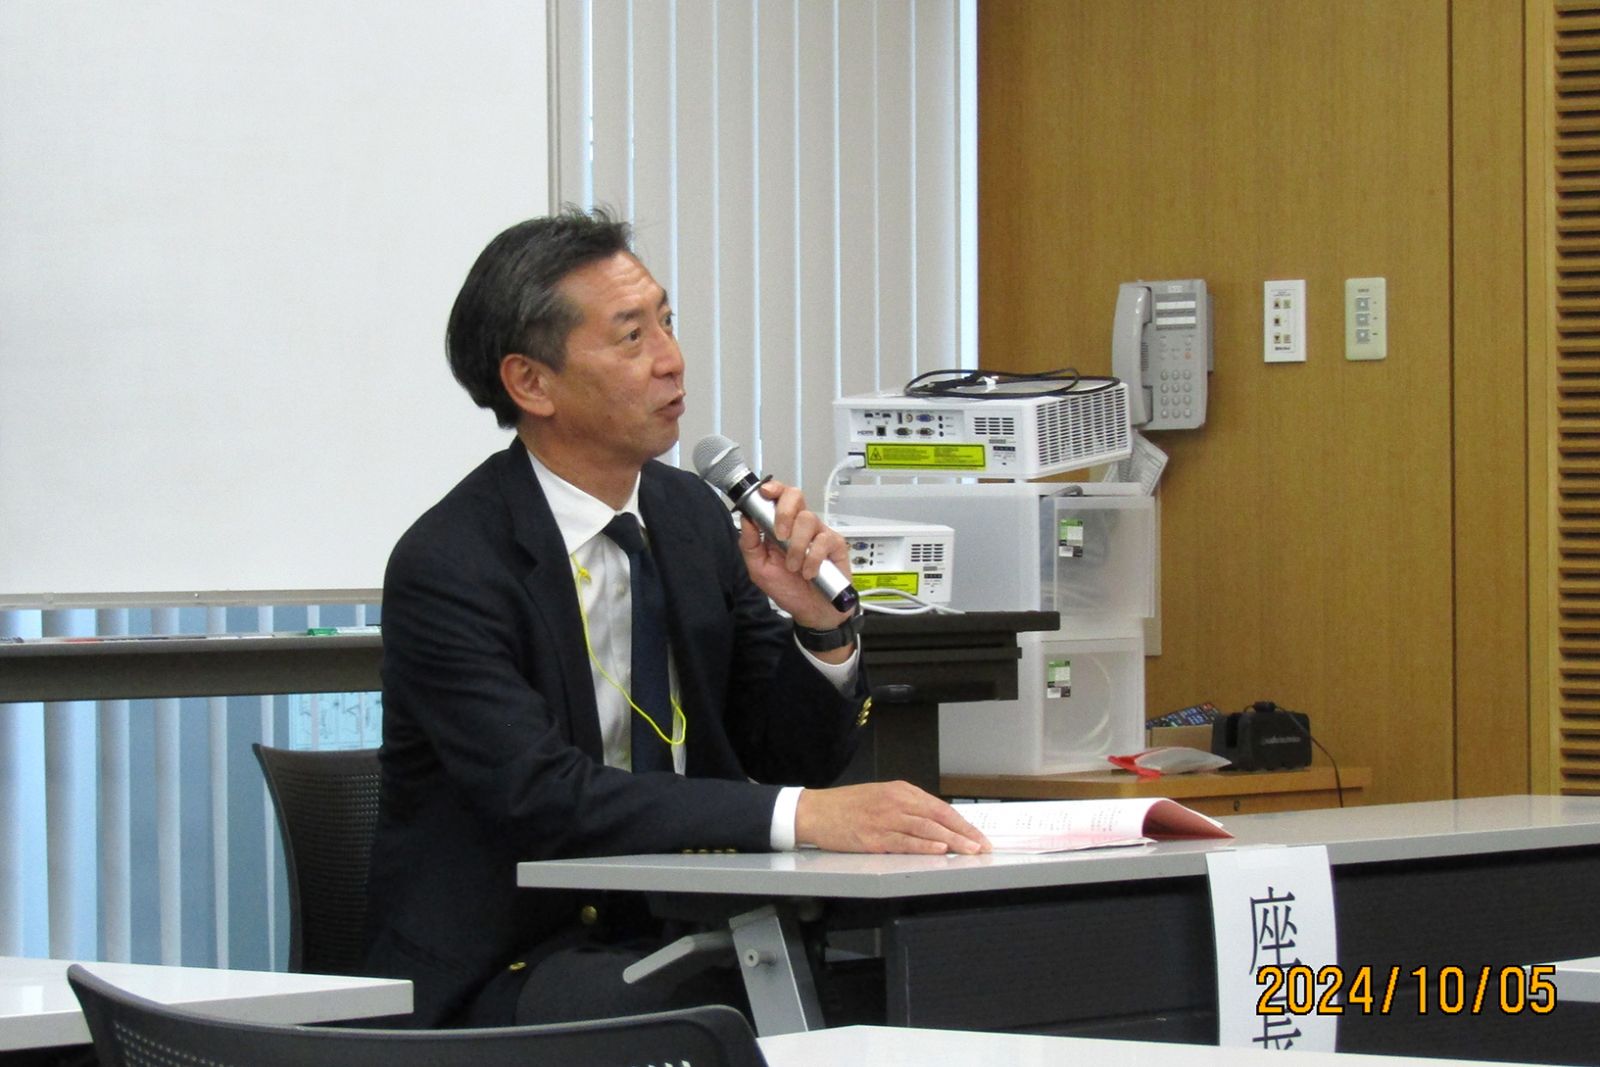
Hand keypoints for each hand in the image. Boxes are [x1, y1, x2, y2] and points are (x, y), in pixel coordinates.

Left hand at [737, 478, 851, 630]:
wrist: (811, 612)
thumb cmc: (787, 588)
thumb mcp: (759, 569)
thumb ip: (750, 544)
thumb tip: (746, 518)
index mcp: (781, 525)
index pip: (779, 496)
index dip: (773, 489)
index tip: (765, 493)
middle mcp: (800, 524)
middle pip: (796, 496)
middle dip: (784, 512)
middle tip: (779, 535)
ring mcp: (819, 533)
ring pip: (808, 519)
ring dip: (796, 546)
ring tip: (793, 567)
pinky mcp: (836, 544)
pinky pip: (823, 540)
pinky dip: (812, 558)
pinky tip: (809, 572)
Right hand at [794, 781, 991, 854]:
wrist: (815, 811)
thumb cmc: (847, 806)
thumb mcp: (881, 798)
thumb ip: (907, 808)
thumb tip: (936, 825)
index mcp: (901, 791)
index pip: (939, 807)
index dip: (962, 822)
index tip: (978, 836)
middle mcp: (896, 802)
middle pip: (938, 817)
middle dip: (964, 833)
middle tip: (982, 846)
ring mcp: (885, 819)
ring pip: (926, 829)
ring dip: (951, 841)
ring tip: (969, 850)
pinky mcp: (874, 837)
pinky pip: (904, 841)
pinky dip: (924, 846)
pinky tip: (939, 849)